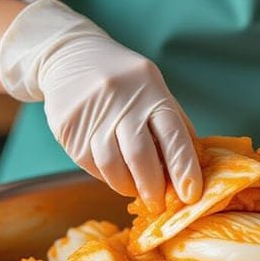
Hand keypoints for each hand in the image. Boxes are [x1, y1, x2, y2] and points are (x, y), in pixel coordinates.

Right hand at [0, 0, 201, 210]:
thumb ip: (173, 125)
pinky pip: (90, 164)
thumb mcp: (154, 90)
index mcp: (152, 92)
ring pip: (112, 166)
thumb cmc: (125, 81)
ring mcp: (92, 114)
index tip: (190, 195)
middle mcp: (122, 101)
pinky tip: (113, 172)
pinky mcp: (68, 127)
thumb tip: (191, 169)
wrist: (71, 55)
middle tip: (159, 204)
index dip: (183, 168)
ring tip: (135, 189)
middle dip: (153, 188)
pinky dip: (106, 176)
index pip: (173, 135)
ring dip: (127, 186)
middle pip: (140, 156)